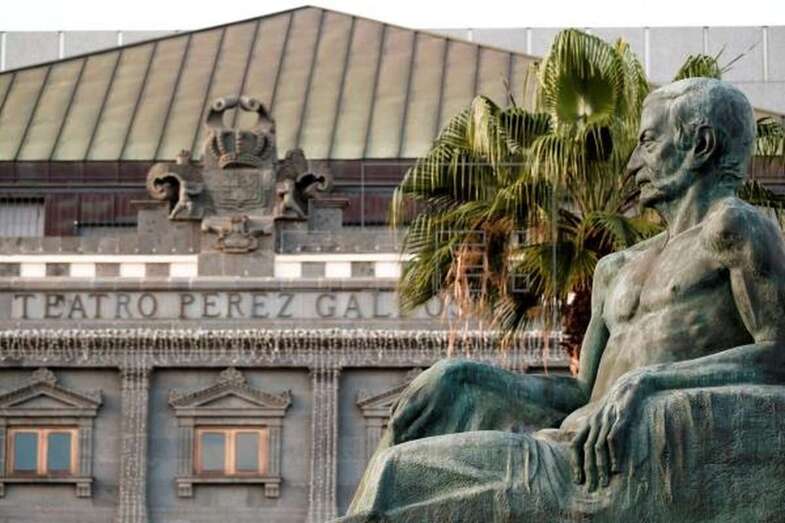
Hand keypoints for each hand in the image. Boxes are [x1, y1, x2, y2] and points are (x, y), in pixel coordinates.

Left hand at [571, 369, 653, 490]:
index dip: (575, 462)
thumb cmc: (618, 404)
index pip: (575, 445)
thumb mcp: (603, 416)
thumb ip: (595, 430)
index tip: (578, 479)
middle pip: (586, 449)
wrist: (631, 385)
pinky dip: (614, 454)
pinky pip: (613, 439)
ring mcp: (606, 420)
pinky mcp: (619, 419)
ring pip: (598, 447)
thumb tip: (590, 447)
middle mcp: (594, 422)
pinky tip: (616, 468)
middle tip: (590, 488)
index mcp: (588, 423)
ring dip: (600, 466)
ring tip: (604, 483)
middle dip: (587, 470)